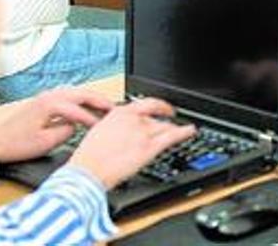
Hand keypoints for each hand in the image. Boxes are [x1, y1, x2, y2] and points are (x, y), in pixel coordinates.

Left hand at [0, 88, 113, 162]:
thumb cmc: (16, 144)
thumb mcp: (45, 142)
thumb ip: (67, 131)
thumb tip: (77, 126)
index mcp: (51, 104)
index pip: (80, 110)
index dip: (95, 119)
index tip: (105, 127)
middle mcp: (50, 96)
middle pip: (83, 93)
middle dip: (100, 101)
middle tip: (115, 109)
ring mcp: (47, 96)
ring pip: (77, 92)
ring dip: (91, 98)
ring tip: (104, 107)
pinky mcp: (44, 100)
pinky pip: (69, 95)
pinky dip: (81, 100)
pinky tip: (86, 107)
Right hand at [67, 98, 195, 189]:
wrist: (86, 173)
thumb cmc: (87, 158)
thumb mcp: (98, 132)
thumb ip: (114, 126)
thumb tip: (120, 128)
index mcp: (119, 113)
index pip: (145, 103)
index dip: (157, 104)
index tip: (161, 107)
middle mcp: (134, 120)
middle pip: (156, 116)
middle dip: (164, 117)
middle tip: (170, 117)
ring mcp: (143, 133)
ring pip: (165, 127)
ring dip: (172, 128)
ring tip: (178, 129)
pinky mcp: (150, 148)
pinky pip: (172, 136)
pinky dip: (184, 132)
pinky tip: (190, 130)